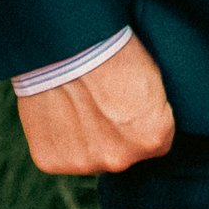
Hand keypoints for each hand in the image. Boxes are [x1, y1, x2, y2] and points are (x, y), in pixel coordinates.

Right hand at [16, 34, 175, 175]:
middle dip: (115, 134)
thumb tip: (148, 120)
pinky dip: (59, 138)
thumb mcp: (153, 78)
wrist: (68, 45)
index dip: (144, 121)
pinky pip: (61, 154)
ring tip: (78, 104)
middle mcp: (120, 159)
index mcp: (153, 137)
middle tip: (102, 101)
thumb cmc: (116, 50)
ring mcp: (83, 163)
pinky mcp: (50, 161)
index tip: (132, 103)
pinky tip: (58, 111)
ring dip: (86, 139)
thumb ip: (152, 113)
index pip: (158, 141)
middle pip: (122, 152)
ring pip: (90, 156)